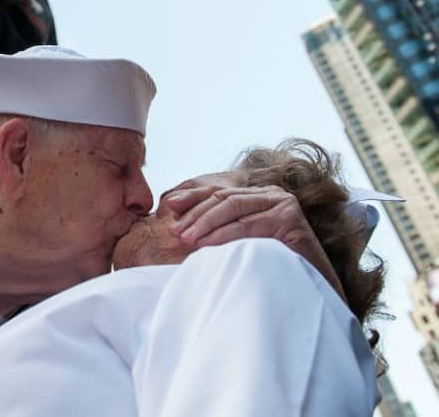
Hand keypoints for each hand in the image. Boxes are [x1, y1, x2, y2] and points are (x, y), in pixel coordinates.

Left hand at [165, 184, 346, 299]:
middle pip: (223, 198)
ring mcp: (283, 204)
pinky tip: (206, 244)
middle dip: (195, 214)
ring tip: (186, 238)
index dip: (192, 197)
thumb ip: (220, 227)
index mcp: (259, 195)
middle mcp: (273, 194)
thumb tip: (180, 223)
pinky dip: (224, 235)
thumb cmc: (272, 266)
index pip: (220, 192)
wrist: (311, 288)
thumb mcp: (241, 240)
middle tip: (175, 231)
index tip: (169, 205)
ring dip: (205, 223)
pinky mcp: (290, 220)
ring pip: (233, 207)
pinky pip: (247, 225)